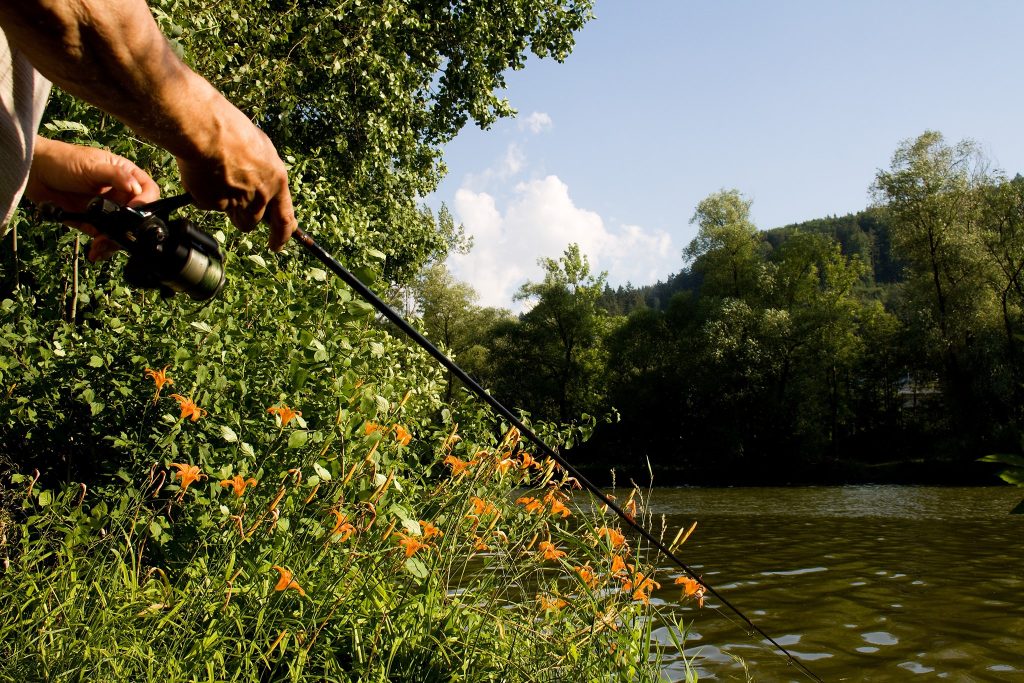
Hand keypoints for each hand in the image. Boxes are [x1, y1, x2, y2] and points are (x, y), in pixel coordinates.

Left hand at [25, 137, 160, 260]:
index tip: (133, 211)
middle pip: (137, 217)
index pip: (148, 191)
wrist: (34, 173)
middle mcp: (120, 194)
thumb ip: (116, 176)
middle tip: (116, 235)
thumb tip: (137, 187)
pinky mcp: (94, 223)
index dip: (146, 202)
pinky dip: (102, 248)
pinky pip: (104, 237)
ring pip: (123, 231)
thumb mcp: (92, 165)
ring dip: (114, 242)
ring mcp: (108, 210)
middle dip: (130, 229)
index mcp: (126, 176)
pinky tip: (96, 252)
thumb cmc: (63, 160)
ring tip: (100, 246)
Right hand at [175, 100, 296, 251]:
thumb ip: (263, 172)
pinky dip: (203, 195)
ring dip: (225, 206)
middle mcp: (260, 195)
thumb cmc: (231, 130)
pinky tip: (201, 174)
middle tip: (232, 200)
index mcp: (277, 180)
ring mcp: (237, 202)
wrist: (205, 128)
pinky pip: (208, 205)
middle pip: (252, 221)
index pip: (285, 219)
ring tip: (215, 180)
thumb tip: (260, 181)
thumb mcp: (260, 149)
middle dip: (243, 216)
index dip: (282, 235)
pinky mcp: (214, 203)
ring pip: (232, 217)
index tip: (277, 244)